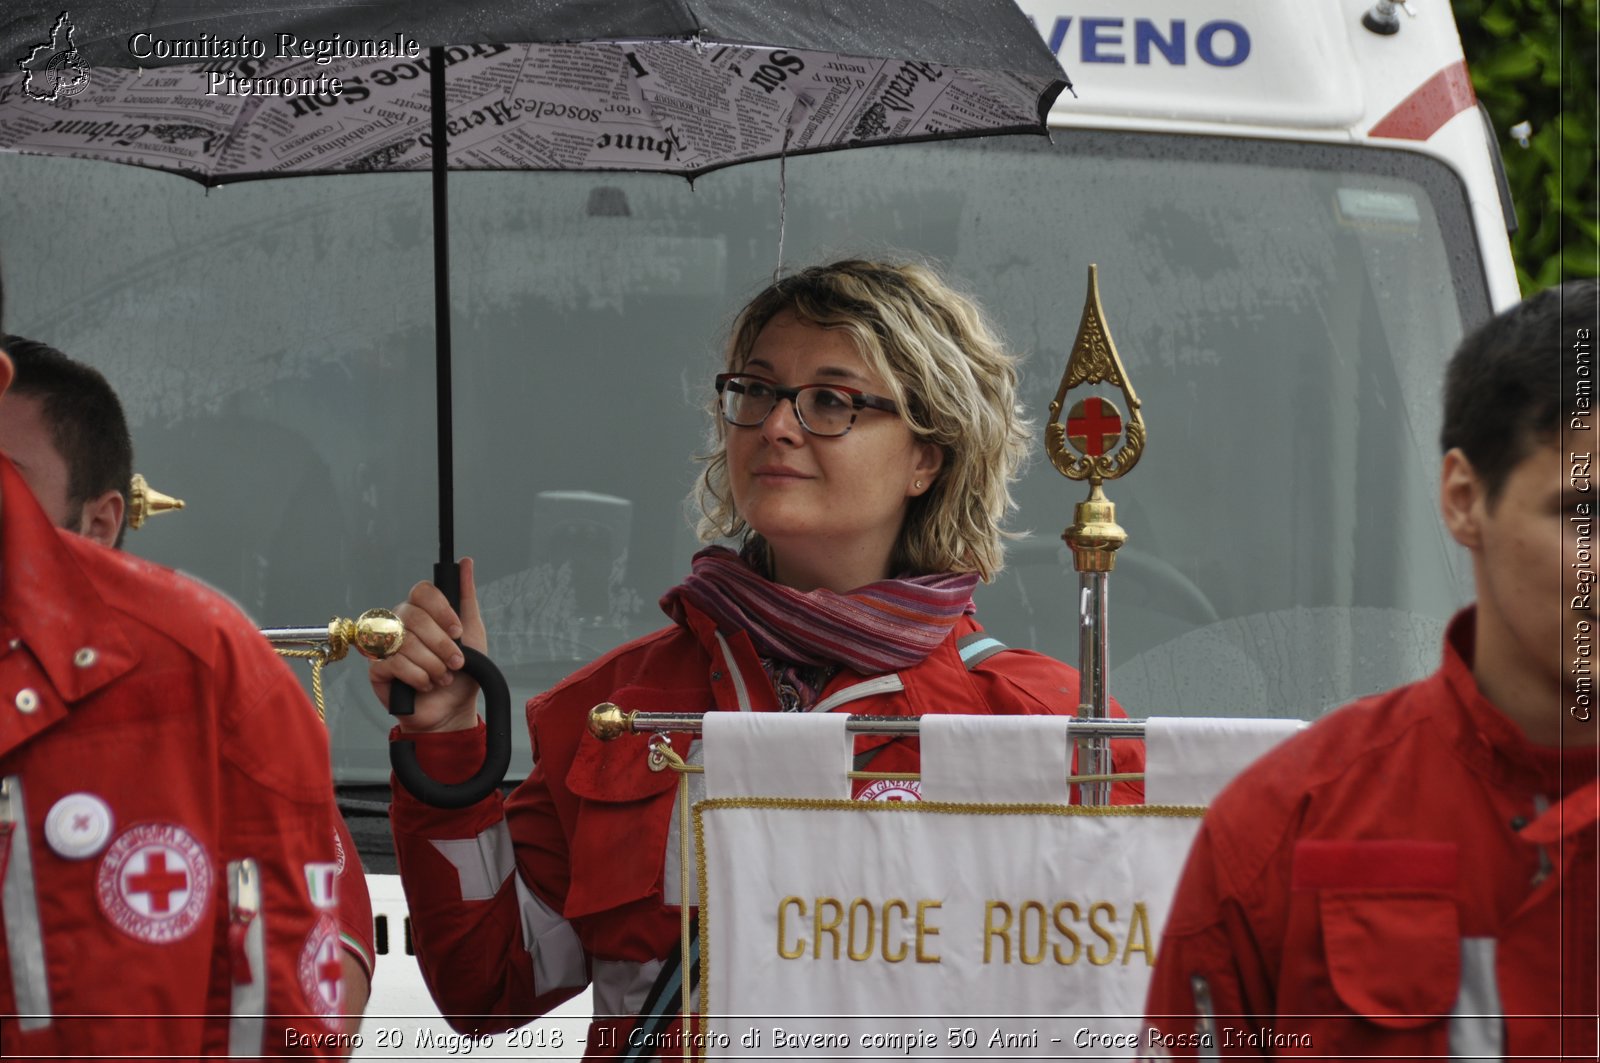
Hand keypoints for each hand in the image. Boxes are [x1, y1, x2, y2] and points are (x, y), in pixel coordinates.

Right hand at [367, 557, 485, 732]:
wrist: (452, 710)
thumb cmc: (462, 673)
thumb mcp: (472, 633)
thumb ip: (466, 597)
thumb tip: (467, 562)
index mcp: (421, 611)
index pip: (422, 591)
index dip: (441, 610)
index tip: (458, 631)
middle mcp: (399, 623)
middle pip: (414, 617)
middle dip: (441, 644)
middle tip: (456, 662)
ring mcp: (384, 645)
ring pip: (405, 642)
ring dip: (432, 664)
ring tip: (443, 677)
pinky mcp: (376, 668)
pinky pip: (393, 663)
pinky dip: (417, 676)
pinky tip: (426, 684)